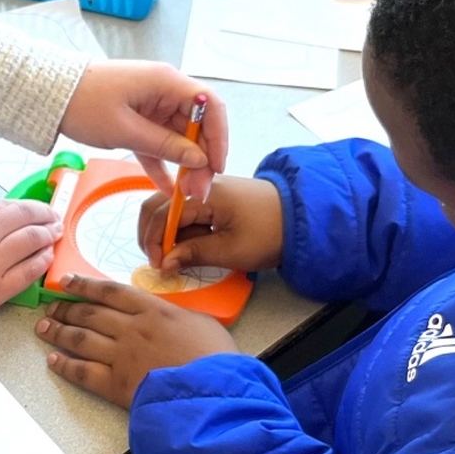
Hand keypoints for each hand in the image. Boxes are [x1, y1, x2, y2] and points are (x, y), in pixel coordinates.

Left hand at [34, 274, 238, 407]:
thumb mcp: (202, 321)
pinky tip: (53, 361)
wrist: (211, 392)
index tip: (67, 281)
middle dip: (66, 309)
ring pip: (80, 339)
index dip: (84, 285)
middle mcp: (129, 328)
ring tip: (44, 328)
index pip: (108, 291)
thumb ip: (177, 315)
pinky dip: (65, 366)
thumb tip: (168, 315)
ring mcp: (119, 356)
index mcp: (151, 310)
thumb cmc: (214, 358)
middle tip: (51, 307)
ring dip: (58, 332)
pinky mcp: (115, 385)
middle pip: (89, 314)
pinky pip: (82, 372)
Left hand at [59, 60, 227, 200]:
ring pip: (180, 138)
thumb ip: (165, 145)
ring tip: (187, 194)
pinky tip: (167, 188)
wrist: (49, 95)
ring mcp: (152, 106)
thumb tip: (198, 159)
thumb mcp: (125, 130)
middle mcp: (164, 91)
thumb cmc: (84, 103)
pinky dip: (163, 163)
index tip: (217, 166)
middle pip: (197, 126)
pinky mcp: (138, 120)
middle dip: (202, 159)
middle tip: (199, 190)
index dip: (219, 136)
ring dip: (185, 165)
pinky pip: (158, 144)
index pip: (210, 105)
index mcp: (166, 82)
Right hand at [139, 175, 283, 273]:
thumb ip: (193, 254)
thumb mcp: (230, 250)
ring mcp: (205, 191)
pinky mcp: (212, 199)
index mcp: (203, 195)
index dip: (154, 241)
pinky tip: (187, 248)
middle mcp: (199, 187)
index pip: (162, 214)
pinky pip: (186, 213)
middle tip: (159, 262)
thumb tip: (164, 263)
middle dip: (153, 235)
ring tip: (174, 259)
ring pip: (169, 210)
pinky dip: (180, 231)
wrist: (302, 218)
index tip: (158, 266)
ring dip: (165, 234)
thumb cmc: (269, 234)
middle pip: (158, 206)